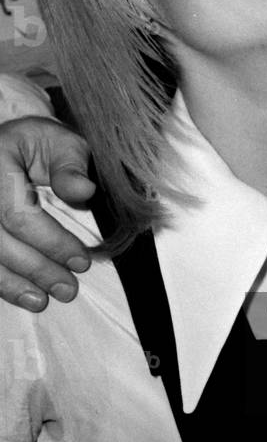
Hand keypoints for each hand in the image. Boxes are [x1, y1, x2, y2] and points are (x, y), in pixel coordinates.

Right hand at [0, 116, 94, 310]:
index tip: (81, 260)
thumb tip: (84, 192)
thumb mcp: (59, 141)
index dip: (50, 241)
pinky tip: (24, 295)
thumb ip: (70, 165)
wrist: (8, 145)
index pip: (17, 214)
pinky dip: (2, 282)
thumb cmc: (37, 144)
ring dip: (15, 284)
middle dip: (36, 269)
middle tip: (68, 288)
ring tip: (44, 300)